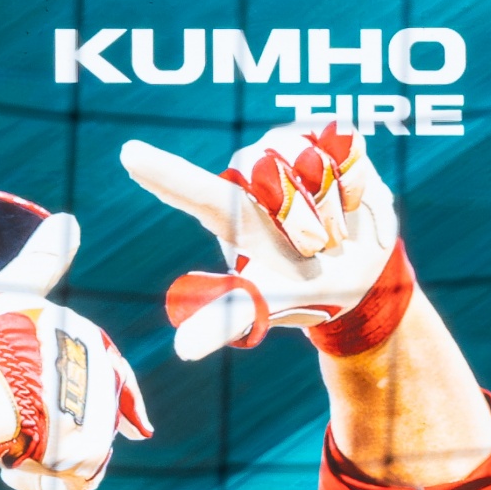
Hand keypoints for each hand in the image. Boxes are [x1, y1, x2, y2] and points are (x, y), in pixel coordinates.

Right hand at [0, 214, 152, 489]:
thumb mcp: (11, 289)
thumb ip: (41, 261)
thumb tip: (70, 220)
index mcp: (86, 338)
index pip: (111, 369)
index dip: (121, 397)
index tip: (136, 426)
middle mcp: (98, 376)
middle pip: (90, 415)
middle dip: (67, 431)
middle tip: (29, 440)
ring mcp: (92, 415)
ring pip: (80, 450)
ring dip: (45, 457)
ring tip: (4, 447)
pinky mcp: (83, 452)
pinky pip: (68, 480)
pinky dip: (39, 481)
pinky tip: (7, 470)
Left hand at [119, 120, 406, 360]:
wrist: (363, 273)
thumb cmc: (303, 289)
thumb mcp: (264, 305)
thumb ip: (226, 320)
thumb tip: (183, 350)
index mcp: (227, 213)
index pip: (189, 191)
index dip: (160, 172)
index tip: (127, 154)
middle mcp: (250, 175)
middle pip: (271, 174)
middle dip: (302, 216)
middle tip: (316, 247)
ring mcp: (288, 151)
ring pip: (311, 161)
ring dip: (332, 205)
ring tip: (332, 229)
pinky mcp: (327, 138)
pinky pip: (346, 150)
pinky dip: (356, 184)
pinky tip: (350, 204)